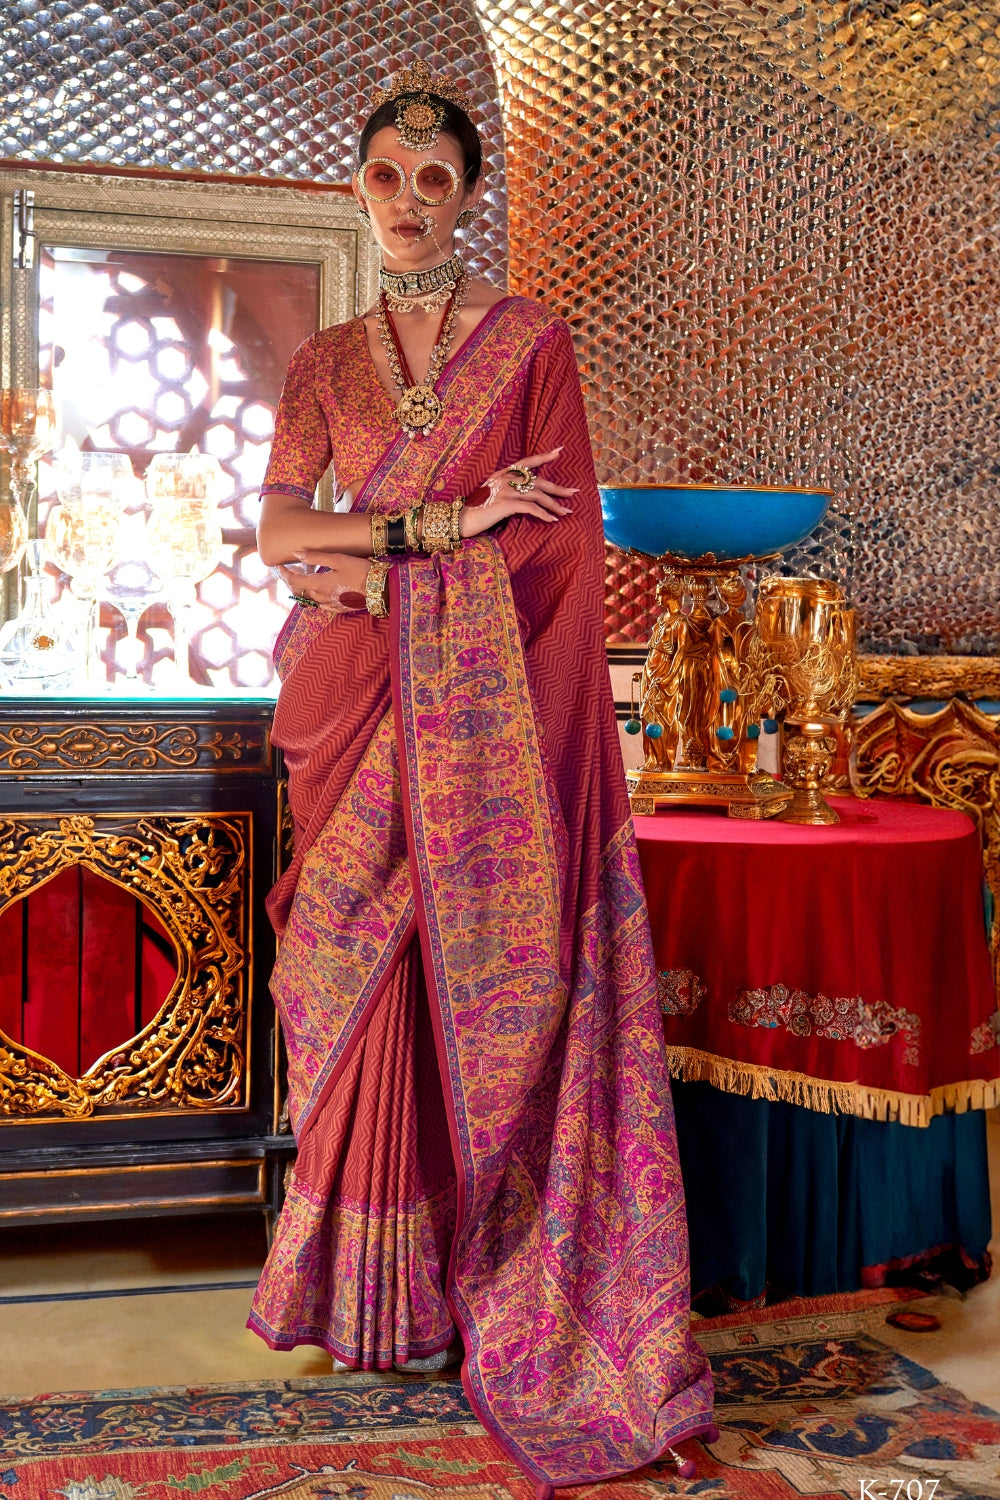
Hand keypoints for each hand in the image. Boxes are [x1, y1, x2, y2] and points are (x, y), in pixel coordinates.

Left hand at [278, 552, 371, 612]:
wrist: (380, 588)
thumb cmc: (360, 571)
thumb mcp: (337, 559)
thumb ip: (315, 557)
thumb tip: (296, 554)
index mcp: (319, 584)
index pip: (294, 581)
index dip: (284, 574)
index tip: (279, 566)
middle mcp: (321, 597)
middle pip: (299, 591)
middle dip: (290, 582)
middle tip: (287, 572)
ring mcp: (330, 605)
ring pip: (309, 599)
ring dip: (302, 589)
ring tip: (301, 579)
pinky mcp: (339, 608)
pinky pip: (321, 605)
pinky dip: (314, 597)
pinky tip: (317, 592)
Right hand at [459, 448, 575, 538]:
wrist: (461, 519)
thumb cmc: (477, 509)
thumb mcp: (492, 493)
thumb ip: (508, 488)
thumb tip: (527, 494)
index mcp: (503, 473)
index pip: (527, 462)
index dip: (544, 456)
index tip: (560, 451)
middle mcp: (506, 478)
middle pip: (539, 481)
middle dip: (558, 488)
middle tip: (573, 493)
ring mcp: (506, 490)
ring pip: (538, 496)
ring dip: (554, 505)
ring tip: (566, 513)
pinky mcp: (506, 504)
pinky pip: (531, 508)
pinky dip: (543, 515)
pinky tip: (552, 520)